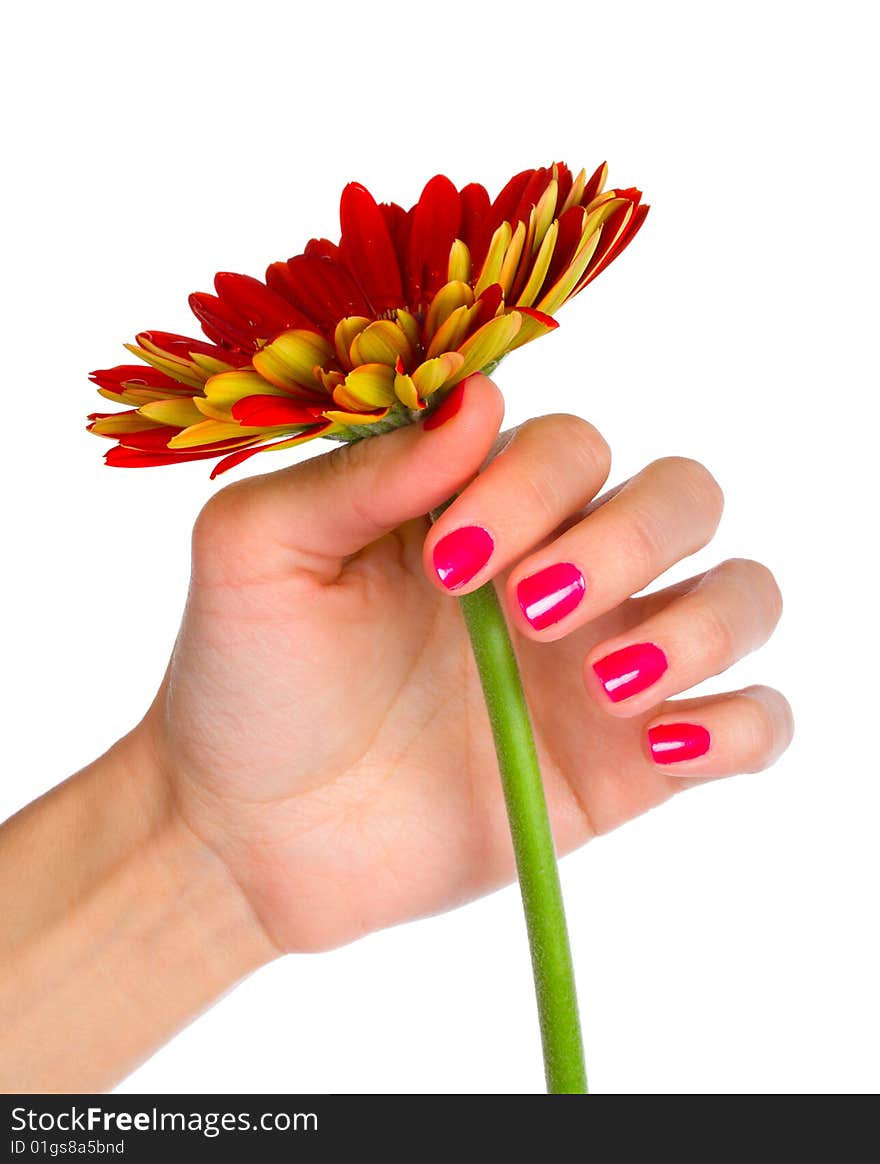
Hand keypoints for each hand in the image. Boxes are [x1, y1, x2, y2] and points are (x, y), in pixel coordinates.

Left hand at [146, 372, 791, 952]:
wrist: (249, 833)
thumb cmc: (249, 678)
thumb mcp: (261, 553)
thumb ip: (361, 472)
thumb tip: (474, 400)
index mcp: (482, 505)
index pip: (571, 445)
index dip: (529, 488)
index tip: (448, 561)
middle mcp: (562, 569)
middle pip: (681, 498)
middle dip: (626, 540)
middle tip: (529, 612)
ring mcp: (604, 666)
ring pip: (740, 596)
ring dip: (701, 624)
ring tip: (603, 687)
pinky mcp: (630, 767)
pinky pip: (754, 724)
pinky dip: (741, 725)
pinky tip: (661, 747)